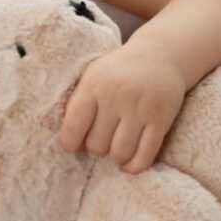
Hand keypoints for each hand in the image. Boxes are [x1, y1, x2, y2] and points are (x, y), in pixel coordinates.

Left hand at [58, 41, 185, 173]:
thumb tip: (59, 135)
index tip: (73, 145)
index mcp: (94, 85)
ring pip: (120, 153)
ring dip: (115, 157)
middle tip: (102, 139)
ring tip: (115, 149)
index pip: (73, 127)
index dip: (70, 143)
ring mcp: (140, 109)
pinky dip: (135, 166)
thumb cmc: (119, 70)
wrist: (161, 54)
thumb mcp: (93, 75)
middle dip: (97, 148)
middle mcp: (116, 97)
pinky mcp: (161, 119)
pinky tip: (129, 163)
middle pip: (97, 145)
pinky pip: (145, 154)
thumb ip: (78, 101)